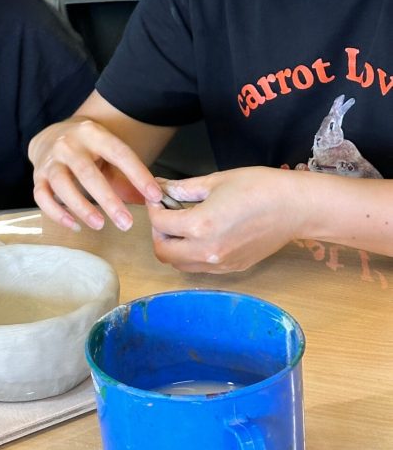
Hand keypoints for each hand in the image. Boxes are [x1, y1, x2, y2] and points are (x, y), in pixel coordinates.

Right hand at [30, 117, 162, 232]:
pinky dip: (57, 213)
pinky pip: (42, 196)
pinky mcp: (38, 176)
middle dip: (108, 199)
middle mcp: (68, 144)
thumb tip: (152, 201)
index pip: (118, 152)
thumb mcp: (109, 152)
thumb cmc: (89, 150)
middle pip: (87, 171)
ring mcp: (50, 160)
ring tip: (100, 225)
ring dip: (81, 206)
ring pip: (62, 184)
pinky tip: (75, 225)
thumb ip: (127, 175)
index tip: (154, 196)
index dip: (138, 174)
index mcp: (92, 133)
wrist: (53, 135)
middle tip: (127, 223)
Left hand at [147, 167, 304, 272]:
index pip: (160, 223)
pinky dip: (190, 255)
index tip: (158, 198)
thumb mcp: (216, 181)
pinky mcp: (233, 268)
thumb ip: (184, 188)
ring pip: (180, 265)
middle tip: (165, 214)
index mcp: (201, 226)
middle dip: (158, 232)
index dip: (154, 208)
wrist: (295, 208)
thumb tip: (162, 187)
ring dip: (172, 247)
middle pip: (163, 252)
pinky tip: (200, 235)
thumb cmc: (259, 187)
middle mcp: (207, 251)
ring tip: (181, 225)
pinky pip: (200, 268)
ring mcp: (221, 264)